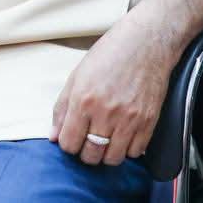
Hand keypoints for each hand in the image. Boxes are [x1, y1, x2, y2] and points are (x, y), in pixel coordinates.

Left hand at [50, 17, 176, 166]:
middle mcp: (105, 112)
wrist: (145, 43)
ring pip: (112, 159)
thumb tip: (53, 136)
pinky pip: (134, 152)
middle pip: (90, 155)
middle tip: (87, 140)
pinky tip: (123, 135)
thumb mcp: (77, 75)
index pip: (69, 143)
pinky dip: (127, 149)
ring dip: (106, 154)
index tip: (72, 137)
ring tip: (105, 139)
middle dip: (85, 152)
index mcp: (83, 99)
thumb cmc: (110, 54)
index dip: (68, 144)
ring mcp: (129, 119)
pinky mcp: (148, 122)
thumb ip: (62, 108)